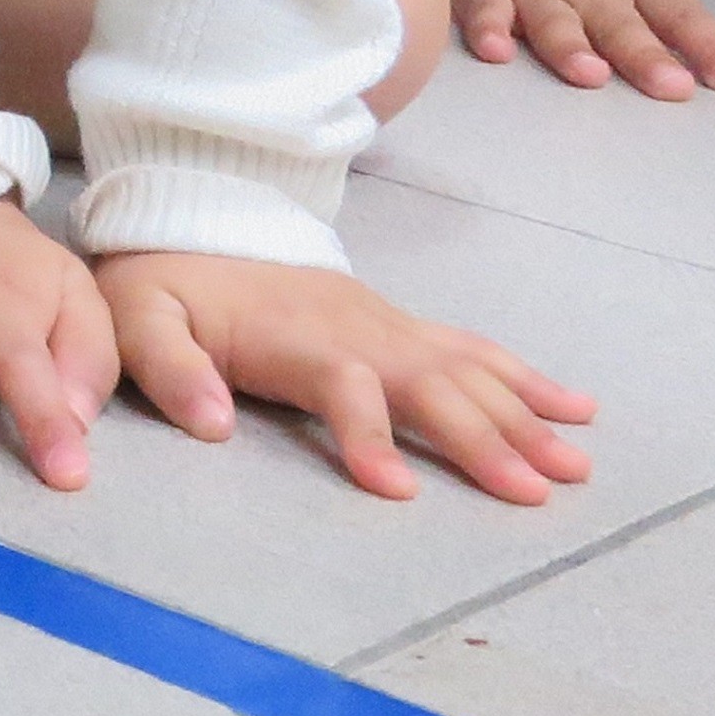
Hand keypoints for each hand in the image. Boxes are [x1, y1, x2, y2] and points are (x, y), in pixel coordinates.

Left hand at [94, 249, 592, 504]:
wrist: (192, 220)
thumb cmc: (165, 285)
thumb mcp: (138, 320)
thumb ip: (170, 370)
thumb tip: (211, 424)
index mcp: (297, 338)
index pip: (344, 388)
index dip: (369, 435)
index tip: (396, 491)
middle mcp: (358, 331)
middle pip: (430, 386)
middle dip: (483, 439)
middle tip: (535, 494)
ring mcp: (388, 325)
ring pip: (468, 371)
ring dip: (524, 417)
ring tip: (576, 467)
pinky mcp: (401, 326)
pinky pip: (475, 350)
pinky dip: (528, 379)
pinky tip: (576, 408)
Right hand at [445, 0, 714, 98]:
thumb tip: (658, 11)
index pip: (679, 12)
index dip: (707, 47)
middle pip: (622, 27)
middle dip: (647, 60)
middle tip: (672, 90)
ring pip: (556, 25)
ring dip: (572, 51)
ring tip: (589, 75)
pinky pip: (484, 11)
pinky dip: (488, 29)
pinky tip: (495, 51)